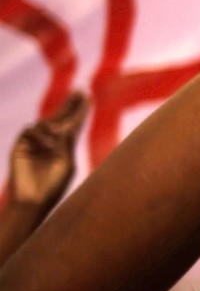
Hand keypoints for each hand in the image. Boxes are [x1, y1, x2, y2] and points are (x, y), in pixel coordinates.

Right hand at [9, 91, 88, 207]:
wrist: (33, 200)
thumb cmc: (53, 187)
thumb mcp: (66, 163)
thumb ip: (68, 144)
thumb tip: (66, 126)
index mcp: (65, 147)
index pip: (74, 123)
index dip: (80, 110)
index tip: (88, 95)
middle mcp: (51, 143)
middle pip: (60, 117)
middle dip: (70, 104)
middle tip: (79, 90)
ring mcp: (35, 143)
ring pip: (45, 122)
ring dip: (53, 128)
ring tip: (55, 141)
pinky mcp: (21, 146)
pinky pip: (30, 129)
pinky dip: (40, 134)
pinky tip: (47, 145)